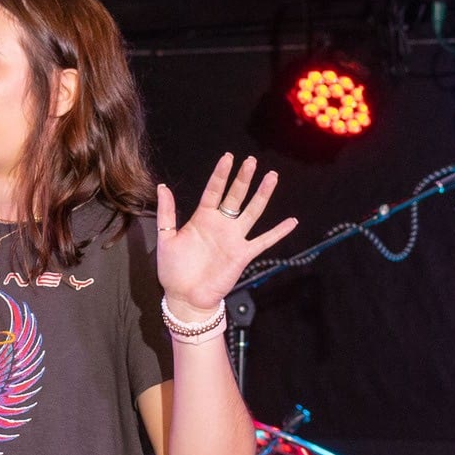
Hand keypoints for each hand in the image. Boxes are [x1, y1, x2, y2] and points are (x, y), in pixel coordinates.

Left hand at [154, 154, 296, 315]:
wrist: (184, 297)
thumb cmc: (173, 269)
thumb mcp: (166, 238)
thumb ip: (167, 213)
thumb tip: (163, 187)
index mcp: (202, 218)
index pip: (214, 191)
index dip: (221, 175)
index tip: (228, 157)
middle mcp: (221, 224)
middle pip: (235, 196)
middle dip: (244, 178)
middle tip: (251, 161)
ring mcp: (234, 238)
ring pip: (252, 212)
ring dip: (262, 195)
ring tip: (272, 177)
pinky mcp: (243, 254)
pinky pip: (264, 241)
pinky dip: (278, 232)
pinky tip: (291, 222)